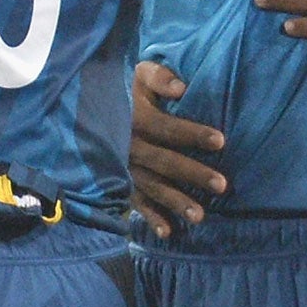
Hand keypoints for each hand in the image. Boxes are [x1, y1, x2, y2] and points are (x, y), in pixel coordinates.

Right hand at [129, 62, 226, 233]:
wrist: (84, 105)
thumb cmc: (123, 88)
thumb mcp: (137, 73)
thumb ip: (159, 77)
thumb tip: (181, 89)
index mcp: (132, 116)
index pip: (165, 127)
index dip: (191, 133)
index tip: (220, 141)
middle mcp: (125, 144)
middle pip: (162, 161)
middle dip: (192, 173)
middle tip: (222, 184)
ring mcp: (120, 166)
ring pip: (150, 186)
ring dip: (175, 201)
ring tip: (200, 217)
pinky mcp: (116, 181)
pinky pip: (133, 202)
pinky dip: (150, 218)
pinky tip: (167, 232)